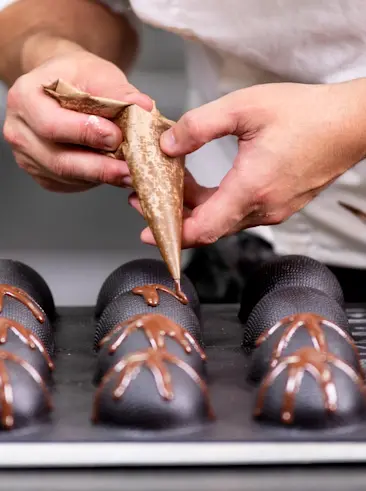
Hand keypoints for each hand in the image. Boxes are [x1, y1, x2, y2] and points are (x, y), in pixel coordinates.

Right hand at [3, 45, 151, 191]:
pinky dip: (95, 180)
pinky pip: (71, 184)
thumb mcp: (98, 73)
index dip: (85, 133)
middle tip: (130, 169)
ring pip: (67, 176)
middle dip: (99, 167)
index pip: (51, 124)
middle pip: (59, 160)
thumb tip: (143, 107)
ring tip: (130, 173)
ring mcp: (28, 157)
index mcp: (25, 98)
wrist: (63, 85)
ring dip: (101, 177)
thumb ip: (119, 92)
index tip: (116, 136)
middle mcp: (20, 131)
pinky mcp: (43, 174)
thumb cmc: (76, 76)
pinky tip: (114, 172)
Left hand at [130, 80, 365, 246]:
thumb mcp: (244, 107)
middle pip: (210, 227)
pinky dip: (218, 205)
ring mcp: (275, 210)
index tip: (148, 233)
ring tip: (176, 186)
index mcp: (252, 189)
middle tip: (149, 201)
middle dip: (177, 217)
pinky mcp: (281, 205)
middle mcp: (264, 208)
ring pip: (225, 220)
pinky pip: (241, 213)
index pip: (205, 228)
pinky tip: (208, 186)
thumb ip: (200, 126)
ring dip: (198, 209)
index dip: (173, 234)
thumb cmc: (305, 114)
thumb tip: (168, 146)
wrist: (350, 123)